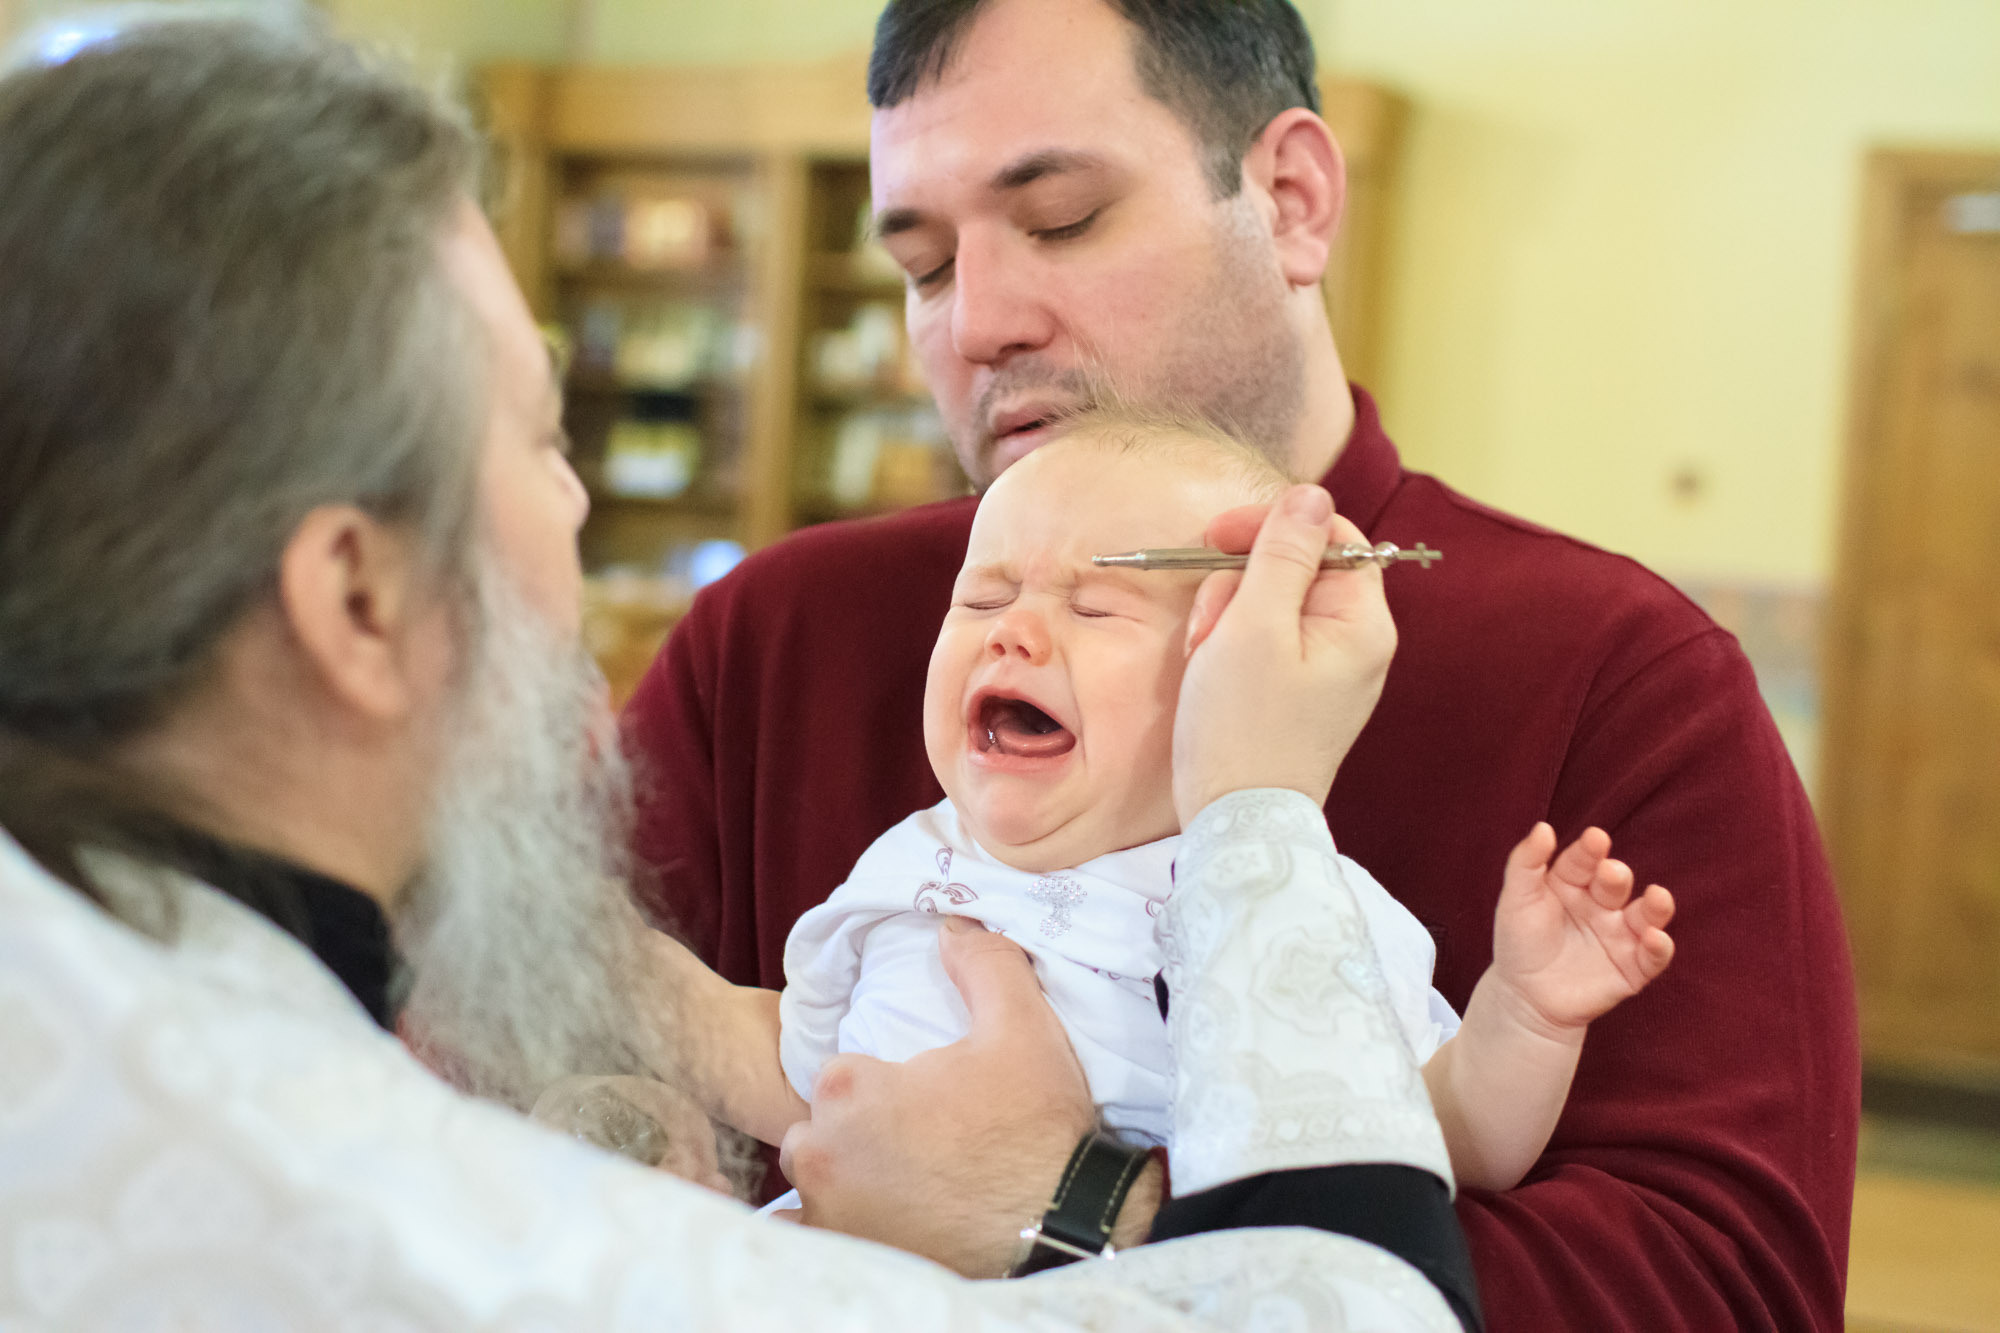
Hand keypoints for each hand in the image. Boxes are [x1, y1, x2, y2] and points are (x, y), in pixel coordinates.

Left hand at [777, 917, 1099, 1276]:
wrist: (1063, 1227)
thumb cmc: (1037, 1129)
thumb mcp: (1021, 1028)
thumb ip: (983, 965)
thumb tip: (953, 926)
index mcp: (849, 1089)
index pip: (841, 1073)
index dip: (881, 1084)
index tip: (923, 1099)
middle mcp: (821, 1153)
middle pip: (821, 1126)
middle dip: (857, 1131)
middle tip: (918, 1142)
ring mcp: (828, 1213)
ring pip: (818, 1180)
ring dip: (848, 1178)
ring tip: (909, 1182)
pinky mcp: (847, 1257)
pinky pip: (812, 1237)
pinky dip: (840, 1226)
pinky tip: (887, 1219)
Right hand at [1172, 484, 1396, 826]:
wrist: (1234, 821)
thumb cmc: (1243, 726)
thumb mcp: (1253, 625)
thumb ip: (1281, 554)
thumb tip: (1310, 494)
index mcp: (1361, 623)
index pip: (1331, 535)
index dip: (1272, 525)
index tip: (1216, 536)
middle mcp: (1354, 643)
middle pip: (1294, 568)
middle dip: (1238, 584)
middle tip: (1208, 624)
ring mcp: (1325, 670)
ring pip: (1268, 604)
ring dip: (1225, 617)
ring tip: (1204, 658)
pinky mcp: (1295, 692)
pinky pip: (1260, 643)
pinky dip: (1228, 647)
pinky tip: (1208, 673)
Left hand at [1489, 823, 1675, 1034]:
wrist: (1524, 998)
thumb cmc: (1519, 943)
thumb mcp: (1516, 900)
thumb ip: (1525, 863)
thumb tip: (1543, 827)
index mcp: (1572, 883)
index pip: (1584, 861)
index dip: (1590, 851)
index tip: (1594, 839)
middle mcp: (1601, 905)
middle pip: (1615, 884)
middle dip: (1616, 877)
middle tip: (1611, 872)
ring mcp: (1619, 935)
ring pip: (1645, 915)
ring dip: (1655, 906)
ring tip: (1658, 896)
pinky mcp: (1633, 968)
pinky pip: (1653, 956)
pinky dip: (1660, 948)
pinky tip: (1655, 938)